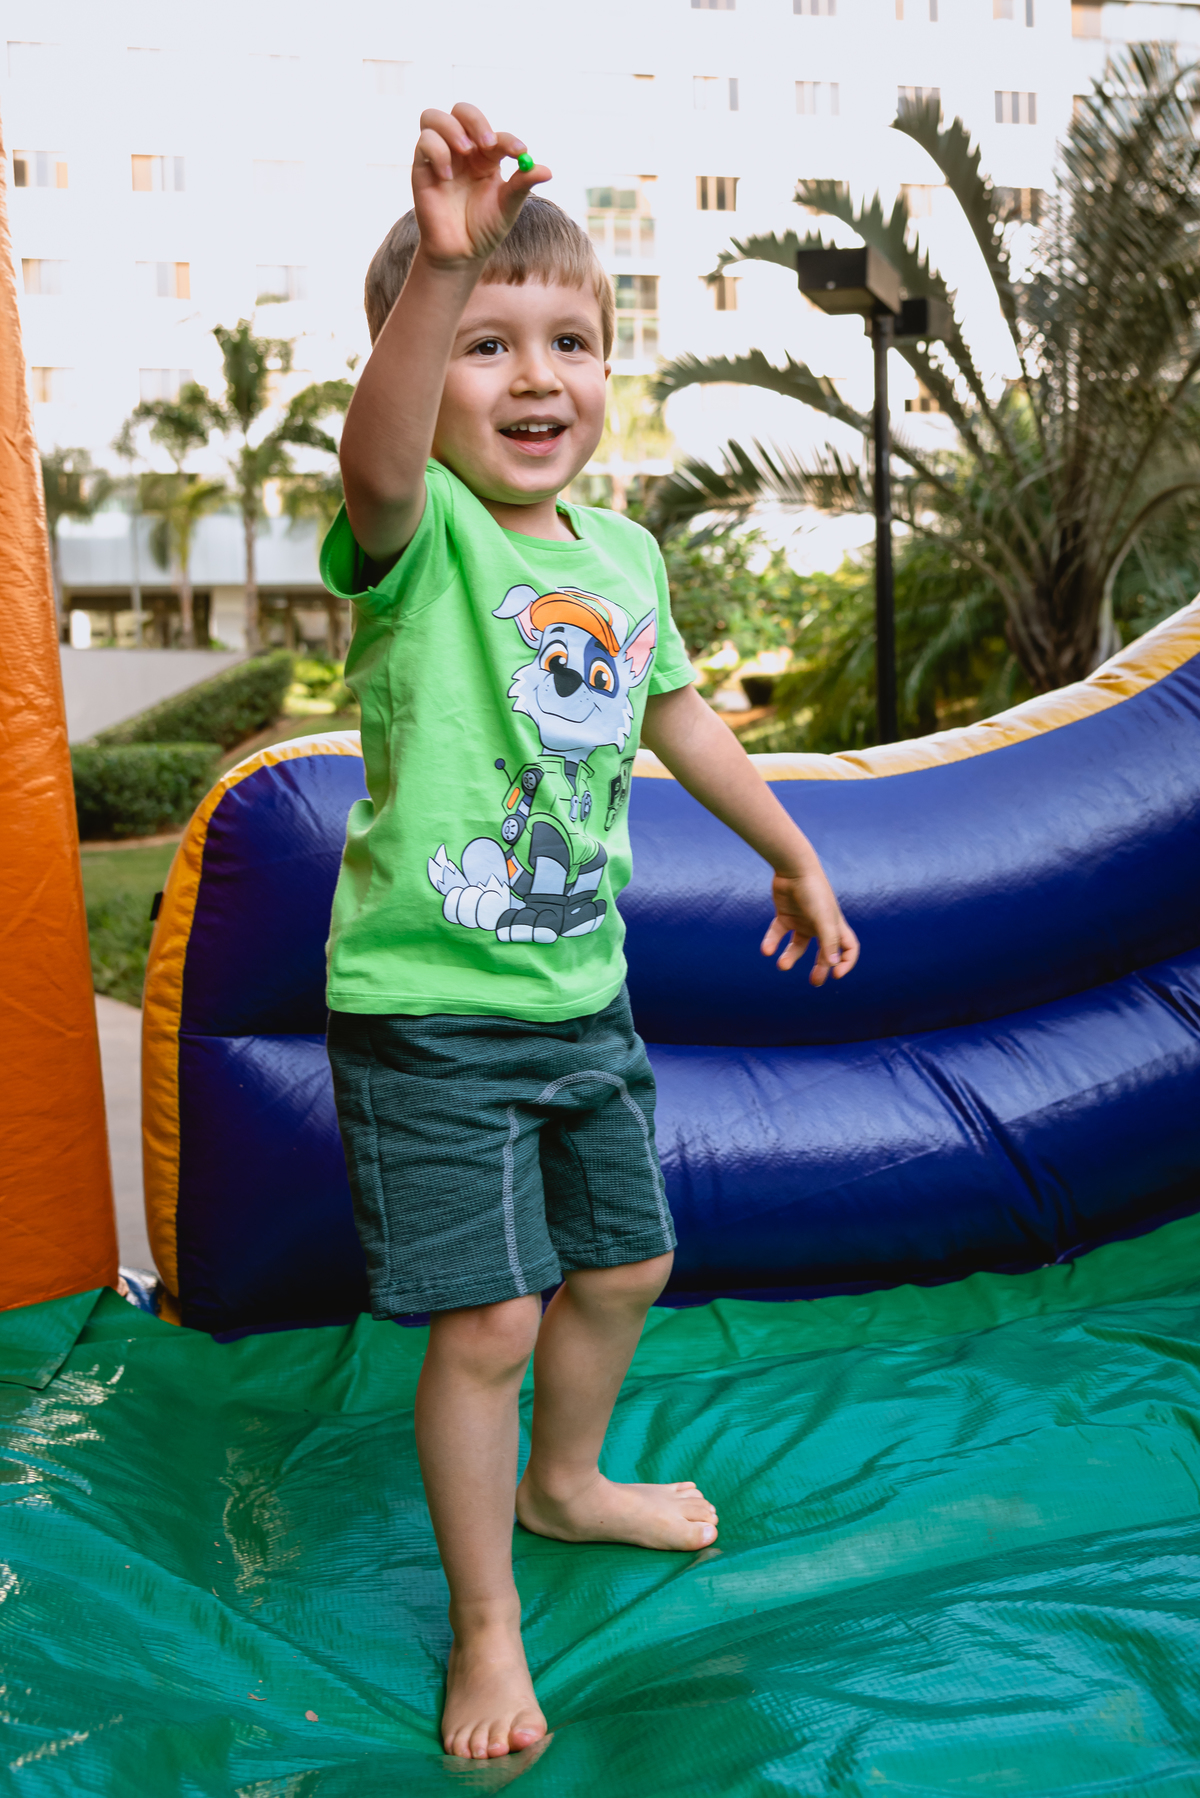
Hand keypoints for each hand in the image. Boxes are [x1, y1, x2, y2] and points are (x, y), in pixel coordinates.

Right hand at [413, 103, 549, 269]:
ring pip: (433, 117)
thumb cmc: (485, 228)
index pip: (496, 135)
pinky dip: (437, 152)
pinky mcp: (422, 168)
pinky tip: (448, 176)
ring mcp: (441, 157)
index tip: (520, 153)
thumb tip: (547, 170)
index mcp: (486, 156)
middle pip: (461, 110)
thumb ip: (522, 184)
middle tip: (487, 144)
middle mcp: (462, 151)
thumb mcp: (508, 206)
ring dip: (452, 128)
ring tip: (465, 151)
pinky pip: (424, 142)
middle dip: (476, 121)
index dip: (508, 140)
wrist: (461, 253)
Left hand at [761, 865, 859, 982]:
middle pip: (823, 952)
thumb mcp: (824, 919)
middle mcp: (820, 925)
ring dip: (791, 957)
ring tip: (782, 965)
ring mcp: (802, 920)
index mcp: (836, 925)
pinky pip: (778, 934)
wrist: (793, 867)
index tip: (836, 973)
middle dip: (820, 968)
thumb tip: (833, 965)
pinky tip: (767, 950)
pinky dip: (772, 942)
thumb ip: (829, 942)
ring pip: (798, 946)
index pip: (848, 948)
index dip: (846, 962)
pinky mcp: (784, 915)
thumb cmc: (813, 891)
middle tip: (815, 982)